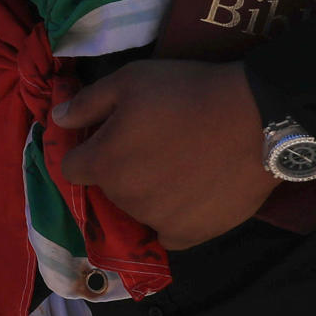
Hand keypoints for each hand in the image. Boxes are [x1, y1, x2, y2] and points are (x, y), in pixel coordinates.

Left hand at [54, 60, 278, 250]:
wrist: (259, 118)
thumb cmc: (189, 93)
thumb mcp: (131, 81)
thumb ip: (87, 102)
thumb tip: (56, 120)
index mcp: (103, 163)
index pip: (71, 168)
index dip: (86, 151)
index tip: (106, 138)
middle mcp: (123, 199)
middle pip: (108, 188)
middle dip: (120, 169)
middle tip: (155, 144)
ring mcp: (157, 220)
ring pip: (138, 209)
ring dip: (148, 193)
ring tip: (180, 165)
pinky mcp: (191, 234)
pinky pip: (167, 233)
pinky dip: (172, 218)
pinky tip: (189, 196)